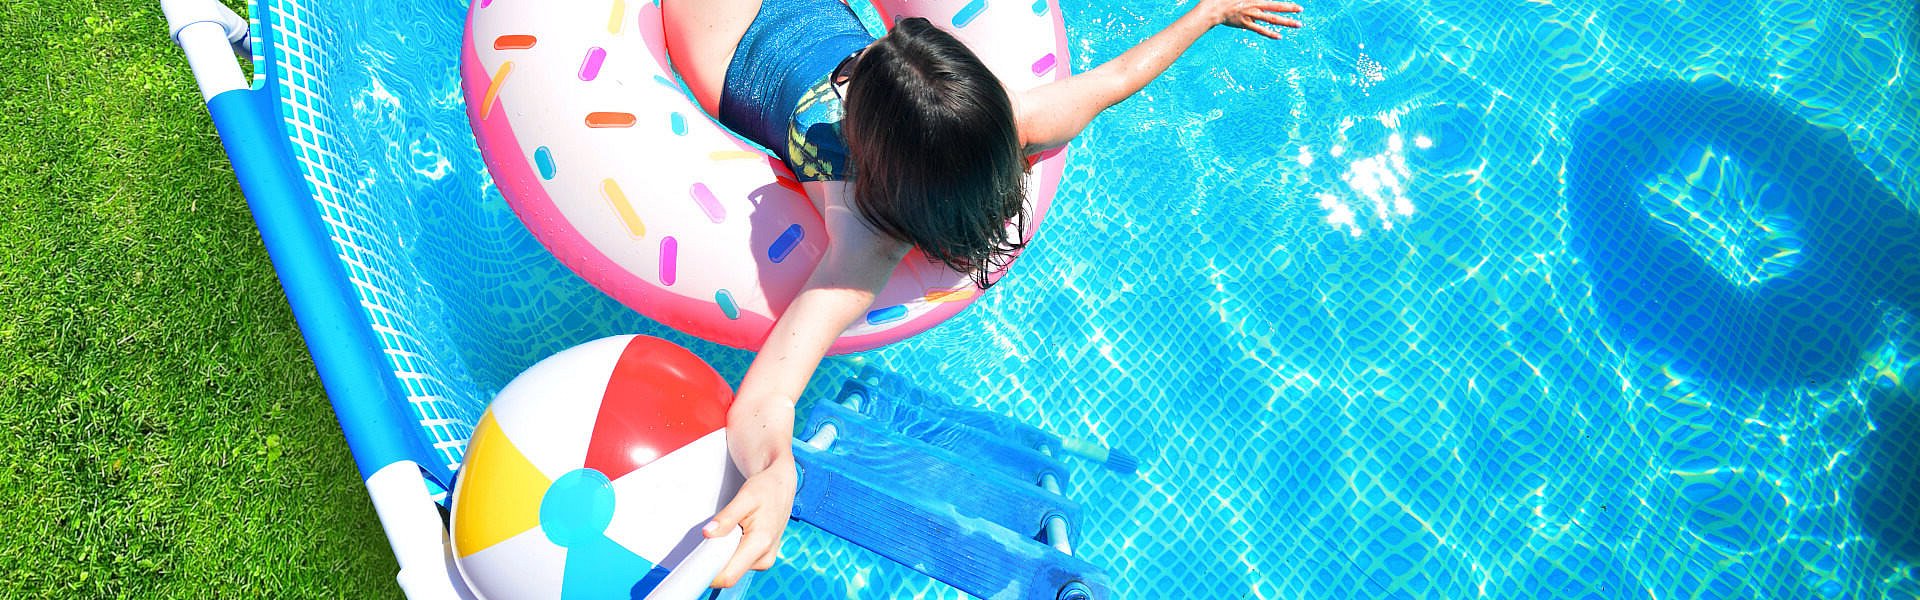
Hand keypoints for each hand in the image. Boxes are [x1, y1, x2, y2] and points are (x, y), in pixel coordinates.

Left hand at [705, 457, 796, 587]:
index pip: (728, 575)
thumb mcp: (745, 497)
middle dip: (715, 559)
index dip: (709, 574)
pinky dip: (731, 552)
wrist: (781, 486)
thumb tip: (708, 533)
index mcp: (761, 543)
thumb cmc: (766, 489)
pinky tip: (736, 535)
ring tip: (731, 531)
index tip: (696, 564)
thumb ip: (726, 517)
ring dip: (724, 553)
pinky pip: (738, 563)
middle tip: (714, 536)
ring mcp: (764, 560)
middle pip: (728, 573)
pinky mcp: (761, 558)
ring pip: (732, 569)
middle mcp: (764, 557)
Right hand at [1200, 0, 1302, 39]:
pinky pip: (1260, 29)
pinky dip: (1270, 33)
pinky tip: (1279, 37)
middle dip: (1289, 8)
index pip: (1271, 0)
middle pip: (1276, 6)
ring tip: (1298, 24)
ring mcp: (1251, 15)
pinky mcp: (1245, 24)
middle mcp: (1254, 5)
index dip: (1282, 1)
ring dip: (1286, 22)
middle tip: (1301, 10)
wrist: (1211, 10)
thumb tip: (1254, 5)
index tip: (1293, 4)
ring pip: (1272, 19)